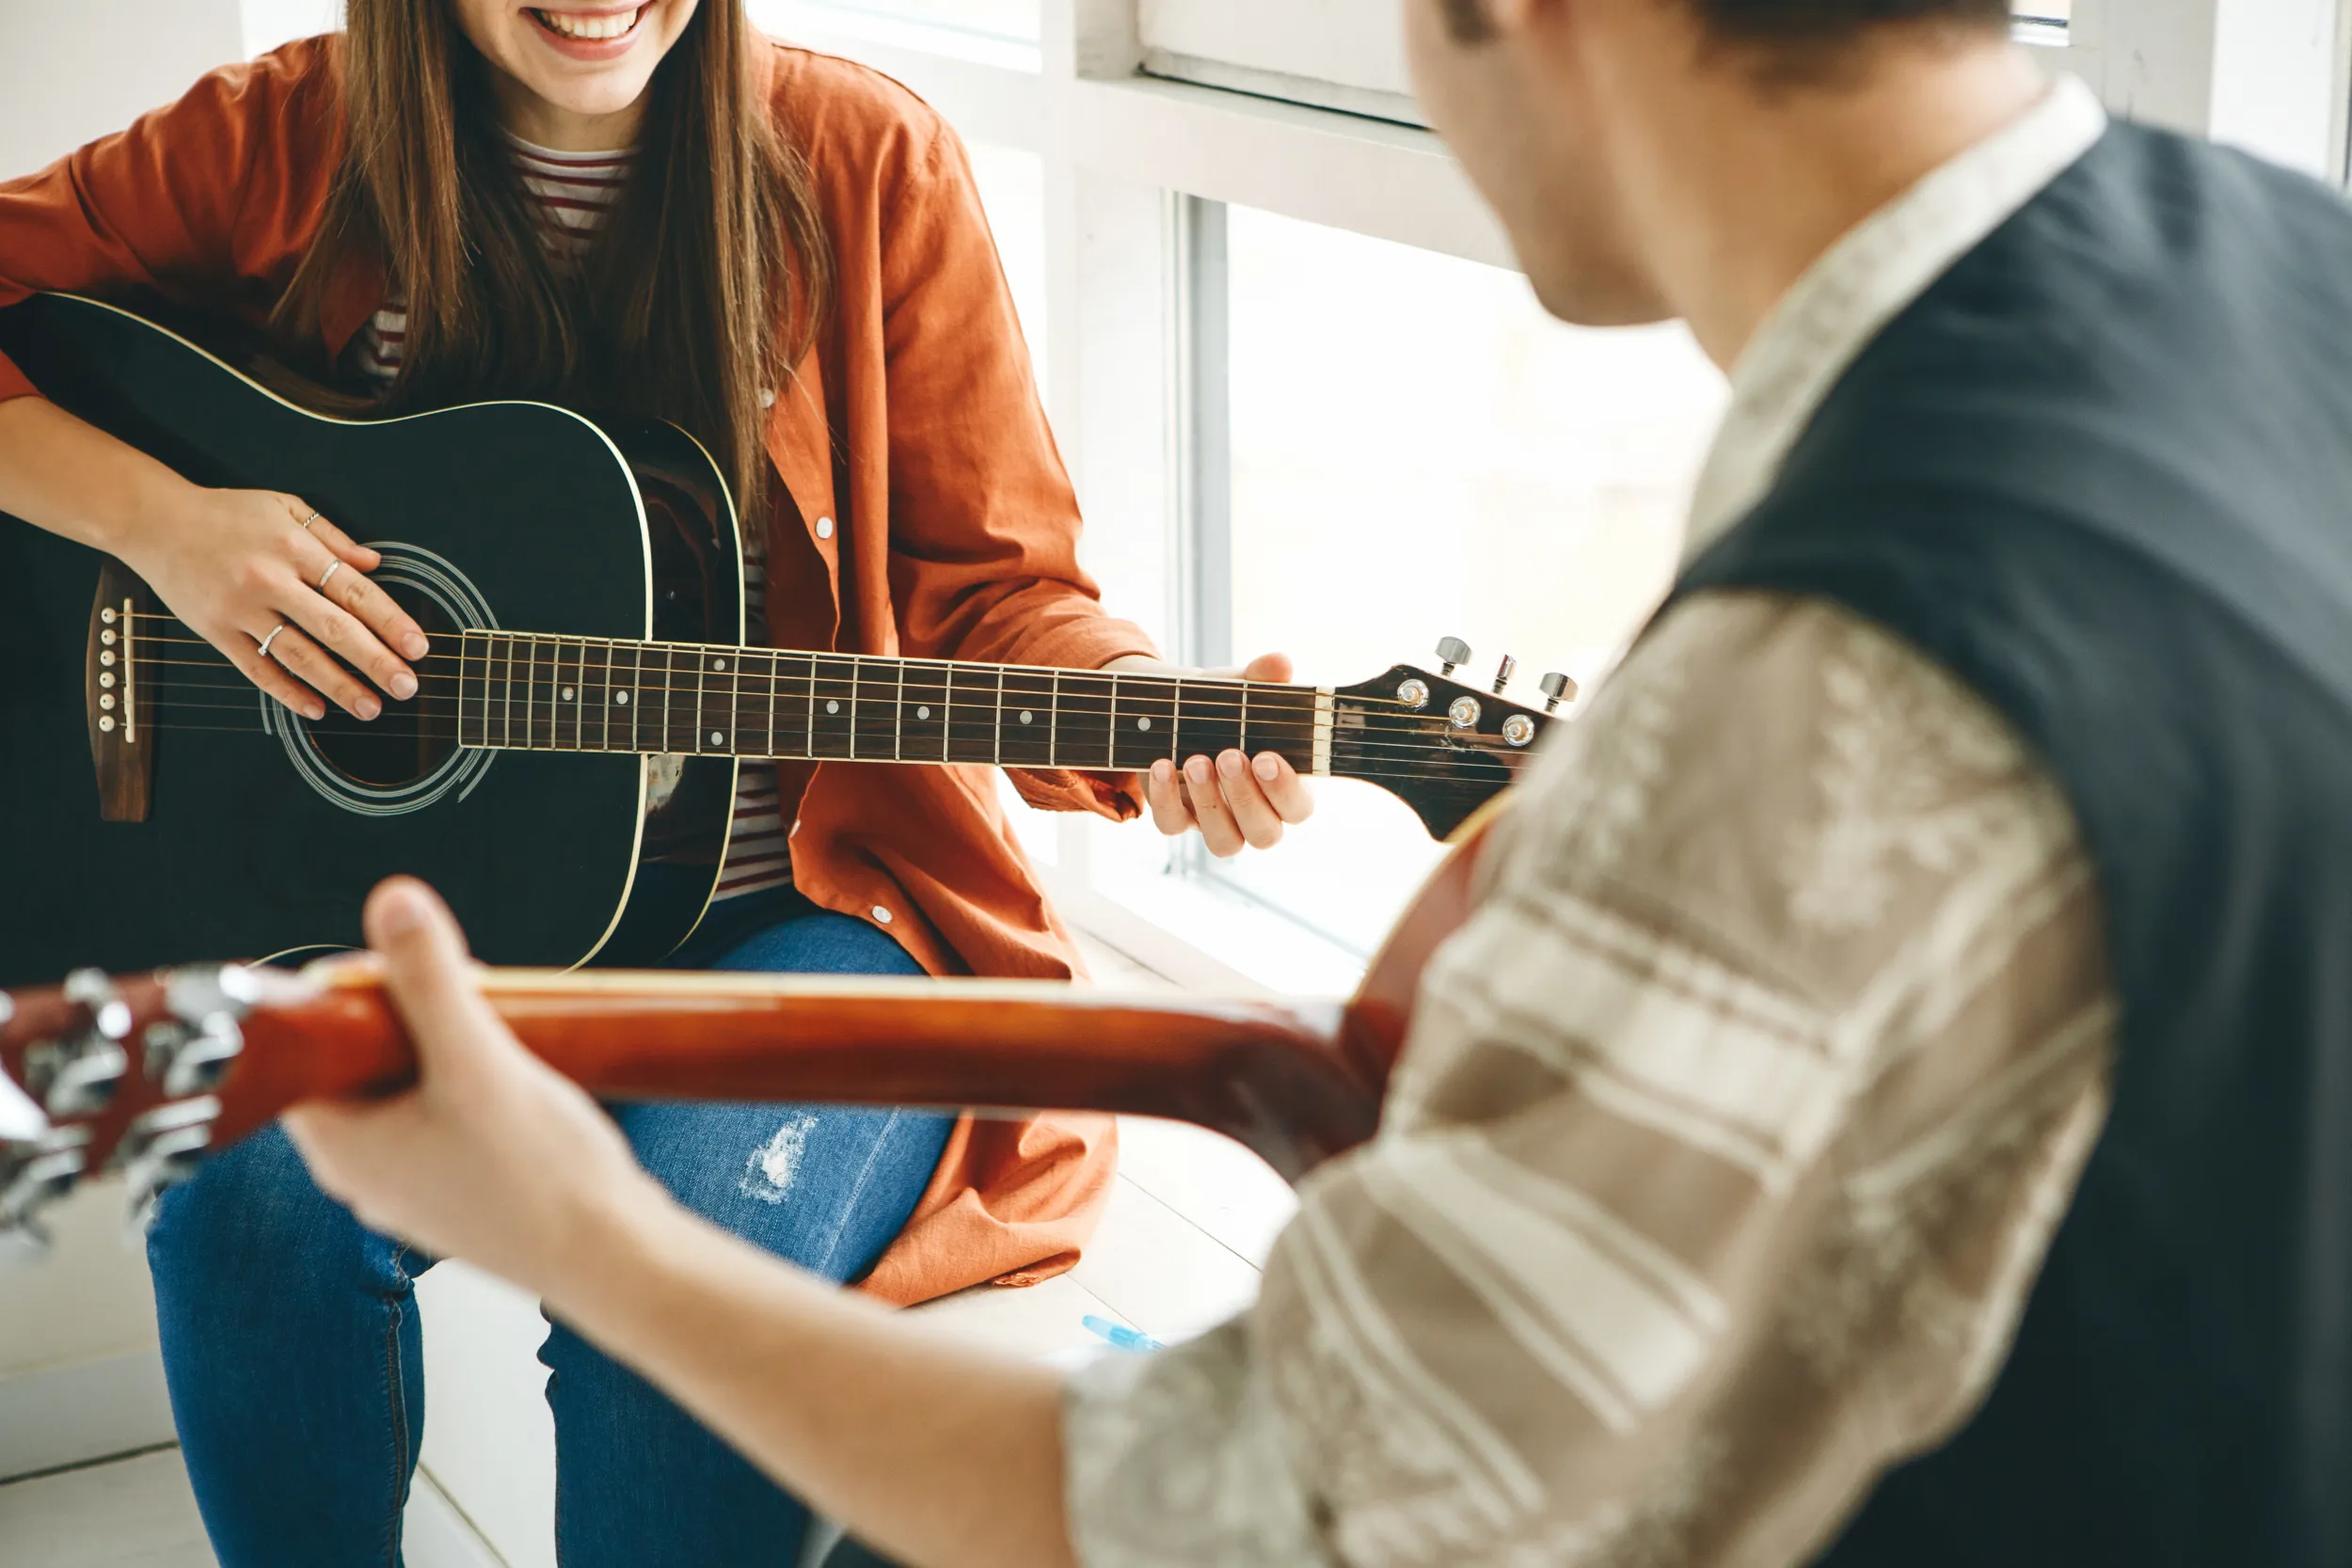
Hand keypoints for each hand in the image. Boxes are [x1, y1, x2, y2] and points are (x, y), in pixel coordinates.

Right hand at [123, 486, 429, 720]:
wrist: (154, 521)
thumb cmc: (225, 513)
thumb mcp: (284, 507)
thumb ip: (333, 536)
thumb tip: (376, 563)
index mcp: (295, 547)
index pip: (354, 590)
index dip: (390, 622)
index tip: (418, 647)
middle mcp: (270, 580)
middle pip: (334, 628)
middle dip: (375, 661)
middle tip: (406, 686)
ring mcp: (241, 609)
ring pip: (299, 656)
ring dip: (339, 686)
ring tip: (371, 707)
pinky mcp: (215, 631)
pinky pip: (257, 669)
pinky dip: (288, 692)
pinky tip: (316, 709)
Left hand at [283, 878, 664, 1295]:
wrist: (614, 1257)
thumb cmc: (543, 1182)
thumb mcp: (480, 1061)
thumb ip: (431, 979)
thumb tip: (392, 903)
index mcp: (342, 1146)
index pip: (305, 1046)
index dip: (348, 994)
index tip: (406, 965)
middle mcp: (365, 1171)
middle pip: (359, 1059)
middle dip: (410, 1011)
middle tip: (463, 988)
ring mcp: (413, 1183)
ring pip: (406, 1084)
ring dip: (447, 1043)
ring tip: (498, 1025)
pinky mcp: (460, 1187)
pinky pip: (444, 1112)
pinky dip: (471, 1080)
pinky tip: (517, 1070)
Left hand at [1104, 651, 1316, 856]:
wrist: (1172, 706)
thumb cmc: (1222, 704)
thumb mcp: (1240, 688)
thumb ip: (1262, 678)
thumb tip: (1280, 663)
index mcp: (1283, 786)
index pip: (1298, 808)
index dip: (1285, 791)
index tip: (1266, 758)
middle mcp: (1254, 812)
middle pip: (1264, 834)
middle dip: (1246, 797)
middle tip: (1229, 756)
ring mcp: (1215, 820)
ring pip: (1224, 841)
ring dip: (1209, 803)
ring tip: (1195, 761)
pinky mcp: (1177, 817)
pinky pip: (1172, 825)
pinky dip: (1165, 798)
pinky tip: (1160, 765)